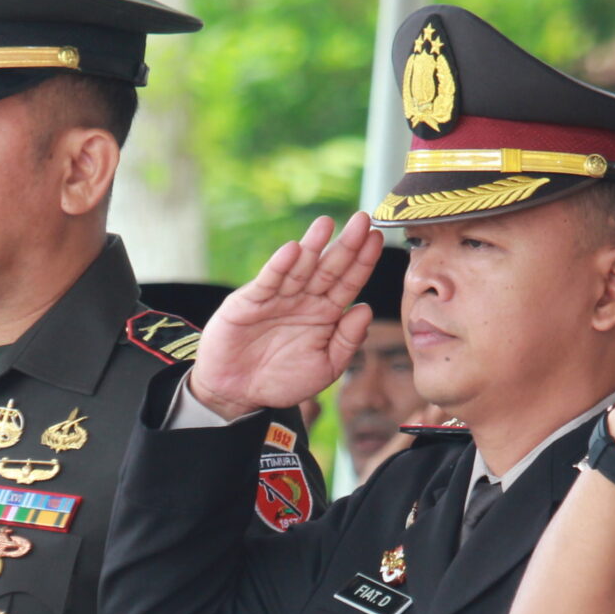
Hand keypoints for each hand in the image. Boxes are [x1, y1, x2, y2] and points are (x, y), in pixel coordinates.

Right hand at [188, 212, 382, 416]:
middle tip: (362, 220)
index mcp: (325, 313)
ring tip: (326, 224)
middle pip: (329, 268)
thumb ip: (347, 341)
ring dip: (313, 246)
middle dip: (346, 244)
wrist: (237, 393)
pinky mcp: (250, 302)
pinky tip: (292, 251)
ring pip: (299, 268)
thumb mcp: (325, 367)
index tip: (377, 239)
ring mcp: (277, 298)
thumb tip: (366, 309)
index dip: (363, 262)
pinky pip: (268, 282)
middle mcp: (304, 299)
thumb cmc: (283, 380)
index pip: (349, 282)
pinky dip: (279, 266)